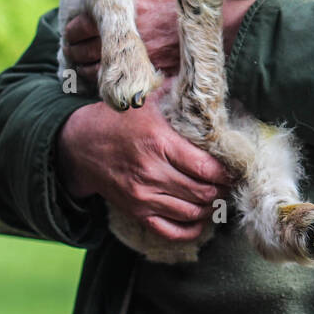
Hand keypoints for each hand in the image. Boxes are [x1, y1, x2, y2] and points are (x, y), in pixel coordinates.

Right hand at [56, 80, 233, 242]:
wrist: (78, 146)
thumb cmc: (117, 120)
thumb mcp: (146, 100)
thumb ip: (176, 93)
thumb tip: (205, 83)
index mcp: (159, 144)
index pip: (205, 167)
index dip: (226, 171)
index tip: (235, 167)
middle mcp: (152, 173)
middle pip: (202, 192)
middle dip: (222, 188)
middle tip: (230, 182)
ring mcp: (143, 196)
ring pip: (191, 212)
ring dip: (210, 207)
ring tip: (218, 196)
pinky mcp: (135, 212)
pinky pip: (170, 231)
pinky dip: (190, 230)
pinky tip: (200, 219)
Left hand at [64, 0, 182, 84]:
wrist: (229, 22)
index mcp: (130, 8)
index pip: (84, 23)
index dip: (73, 30)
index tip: (72, 32)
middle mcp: (133, 34)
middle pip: (86, 49)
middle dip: (75, 51)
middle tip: (72, 51)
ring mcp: (143, 57)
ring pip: (98, 70)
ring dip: (85, 70)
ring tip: (83, 67)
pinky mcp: (155, 73)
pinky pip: (120, 83)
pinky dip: (106, 84)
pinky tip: (103, 80)